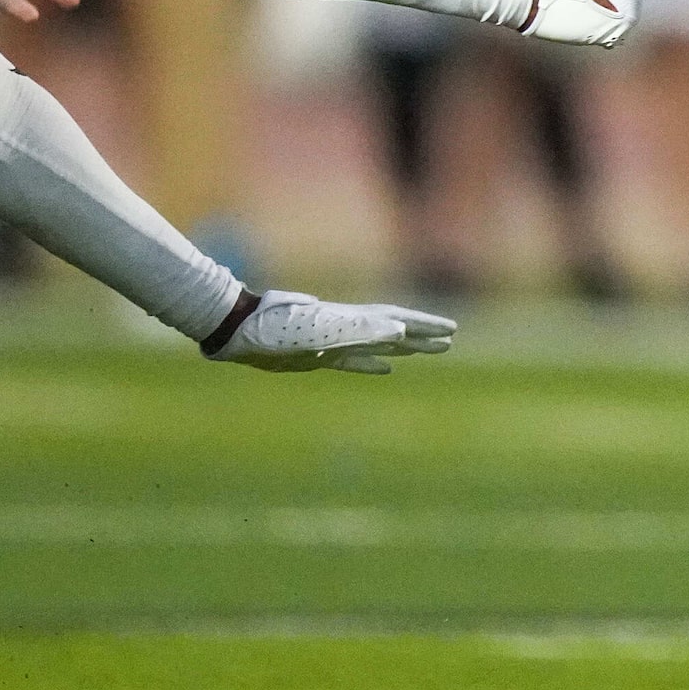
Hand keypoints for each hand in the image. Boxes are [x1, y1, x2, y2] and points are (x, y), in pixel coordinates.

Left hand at [207, 288, 457, 373]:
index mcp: (351, 321)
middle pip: (393, 331)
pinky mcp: (318, 357)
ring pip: (378, 345)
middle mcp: (347, 328)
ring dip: (404, 348)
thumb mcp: (321, 332)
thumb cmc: (276, 329)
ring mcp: (333, 342)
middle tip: (450, 339)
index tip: (450, 330)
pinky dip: (374, 364)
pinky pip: (355, 361)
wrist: (238, 328)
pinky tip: (385, 368)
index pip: (396, 322)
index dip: (424, 326)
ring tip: (428, 350)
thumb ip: (359, 331)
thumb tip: (400, 331)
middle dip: (422, 335)